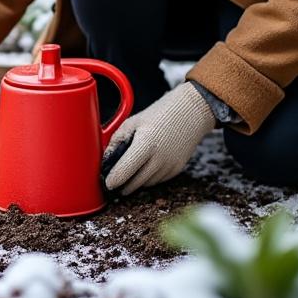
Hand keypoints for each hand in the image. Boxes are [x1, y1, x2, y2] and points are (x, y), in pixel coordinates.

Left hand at [101, 83, 215, 194]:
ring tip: (128, 172)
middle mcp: (159, 159)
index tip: (106, 183)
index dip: (113, 180)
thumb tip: (105, 159)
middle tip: (112, 181)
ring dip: (134, 182)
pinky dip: (147, 178)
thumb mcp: (133, 122)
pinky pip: (156, 181)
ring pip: (145, 184)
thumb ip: (116, 141)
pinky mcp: (176, 170)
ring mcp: (169, 166)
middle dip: (121, 185)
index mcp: (145, 144)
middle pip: (134, 183)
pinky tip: (144, 167)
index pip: (124, 172)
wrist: (191, 112)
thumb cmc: (159, 114)